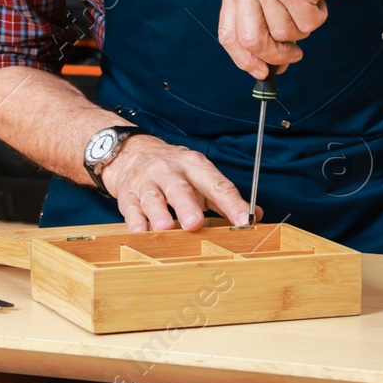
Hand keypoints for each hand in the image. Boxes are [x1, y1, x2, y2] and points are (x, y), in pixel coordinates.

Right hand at [101, 135, 261, 231]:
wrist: (130, 152)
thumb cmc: (173, 171)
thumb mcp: (200, 176)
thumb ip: (224, 197)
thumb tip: (255, 215)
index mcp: (195, 166)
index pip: (217, 184)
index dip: (231, 204)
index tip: (244, 221)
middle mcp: (170, 171)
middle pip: (180, 188)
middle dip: (187, 206)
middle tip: (195, 223)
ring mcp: (147, 182)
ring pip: (153, 198)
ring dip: (159, 213)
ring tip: (165, 227)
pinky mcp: (127, 194)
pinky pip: (130, 208)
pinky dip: (134, 220)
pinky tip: (140, 231)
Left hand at [218, 0, 355, 77]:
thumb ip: (262, 23)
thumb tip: (268, 67)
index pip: (228, 35)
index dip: (244, 60)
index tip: (260, 72)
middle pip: (252, 42)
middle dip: (275, 56)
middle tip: (292, 55)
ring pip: (284, 35)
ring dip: (302, 30)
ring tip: (307, 5)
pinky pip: (307, 25)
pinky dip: (318, 18)